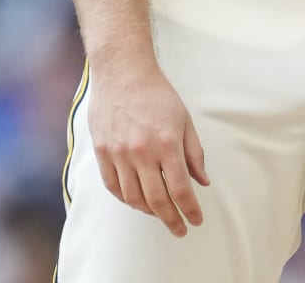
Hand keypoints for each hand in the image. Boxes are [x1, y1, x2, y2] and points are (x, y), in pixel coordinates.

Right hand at [87, 58, 209, 236]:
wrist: (123, 74)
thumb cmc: (158, 95)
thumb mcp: (184, 121)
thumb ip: (194, 153)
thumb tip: (202, 181)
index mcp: (166, 143)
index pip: (180, 189)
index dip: (189, 209)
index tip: (195, 221)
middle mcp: (141, 152)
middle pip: (156, 200)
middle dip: (171, 219)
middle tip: (179, 229)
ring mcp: (118, 154)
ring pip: (133, 198)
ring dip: (149, 212)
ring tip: (161, 214)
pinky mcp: (102, 152)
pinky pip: (113, 187)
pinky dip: (126, 199)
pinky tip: (137, 201)